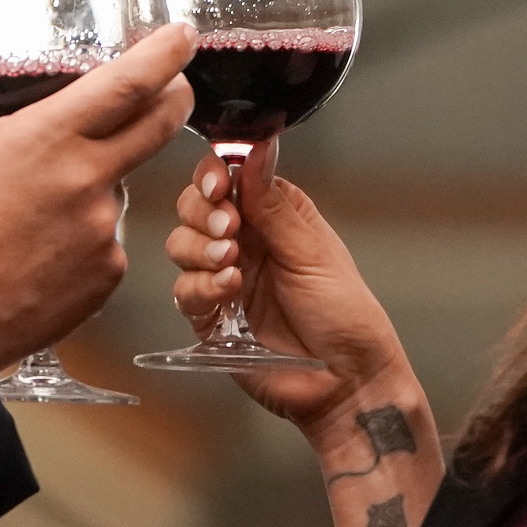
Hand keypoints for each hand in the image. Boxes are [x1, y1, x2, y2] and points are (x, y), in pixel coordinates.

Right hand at [0, 20, 195, 374]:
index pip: (131, 81)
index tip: (181, 35)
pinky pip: (109, 240)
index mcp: (48, 138)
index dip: (167, 51)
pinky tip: (43, 245)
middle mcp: (87, 180)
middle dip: (174, 97)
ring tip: (39, 203)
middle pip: (161, 123)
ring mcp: (103, 231)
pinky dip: (85, 234)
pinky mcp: (107, 275)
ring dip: (99, 180)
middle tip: (166, 87)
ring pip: (121, 185)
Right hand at [164, 146, 423, 457]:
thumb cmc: (346, 317)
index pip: (228, 178)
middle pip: (194, 207)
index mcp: (274, 217)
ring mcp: (225, 279)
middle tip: (227, 227)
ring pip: (181, 245)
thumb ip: (274, 205)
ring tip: (230, 262)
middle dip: (202, 212)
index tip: (219, 185)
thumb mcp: (313, 252)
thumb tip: (259, 146)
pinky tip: (228, 291)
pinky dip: (200, 287)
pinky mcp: (211, 319)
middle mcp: (245, 243)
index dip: (213, 176)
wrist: (345, 381)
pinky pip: (184, 292)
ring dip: (199, 248)